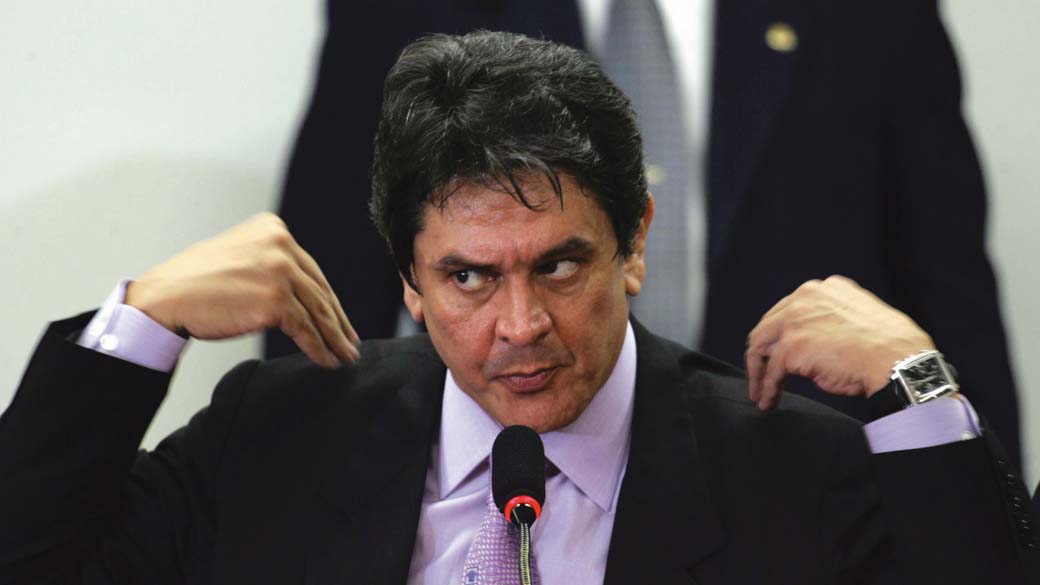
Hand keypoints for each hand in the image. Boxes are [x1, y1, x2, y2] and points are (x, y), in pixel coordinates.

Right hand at [125, 213, 358, 367]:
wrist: (164, 298)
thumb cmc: (193, 282)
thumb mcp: (238, 254)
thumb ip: (268, 260)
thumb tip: (300, 289)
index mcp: (272, 228)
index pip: (309, 269)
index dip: (327, 298)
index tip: (340, 318)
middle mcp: (280, 244)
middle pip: (318, 289)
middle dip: (336, 320)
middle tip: (350, 342)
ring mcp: (279, 271)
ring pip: (316, 311)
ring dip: (333, 339)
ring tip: (343, 356)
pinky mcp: (275, 300)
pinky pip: (305, 329)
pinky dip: (318, 348)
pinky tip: (325, 360)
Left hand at [746, 275, 934, 409]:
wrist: (897, 359)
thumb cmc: (887, 345)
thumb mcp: (855, 315)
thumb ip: (829, 319)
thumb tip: (812, 341)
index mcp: (821, 289)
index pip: (786, 311)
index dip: (777, 335)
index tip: (774, 352)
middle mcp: (803, 298)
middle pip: (767, 327)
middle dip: (760, 354)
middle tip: (759, 374)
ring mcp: (795, 322)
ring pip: (762, 347)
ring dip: (758, 374)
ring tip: (759, 393)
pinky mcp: (792, 347)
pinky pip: (772, 371)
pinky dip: (767, 388)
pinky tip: (768, 401)